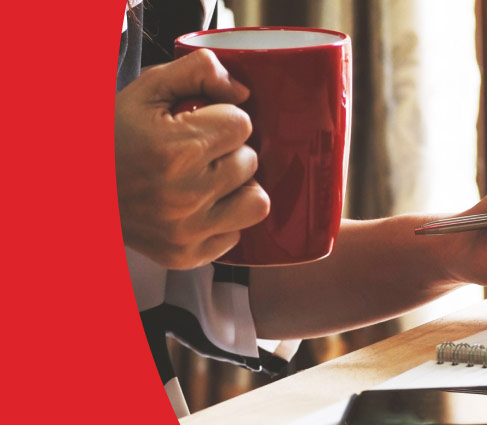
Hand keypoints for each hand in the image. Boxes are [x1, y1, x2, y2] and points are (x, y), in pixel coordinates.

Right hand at [115, 49, 269, 268]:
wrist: (72, 187)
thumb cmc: (113, 135)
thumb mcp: (147, 89)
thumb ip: (199, 71)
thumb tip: (243, 92)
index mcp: (177, 151)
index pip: (242, 124)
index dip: (222, 118)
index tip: (198, 124)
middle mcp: (185, 196)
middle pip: (250, 161)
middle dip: (229, 150)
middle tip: (198, 152)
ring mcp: (187, 232)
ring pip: (256, 202)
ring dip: (238, 187)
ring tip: (209, 179)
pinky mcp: (186, 256)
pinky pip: (236, 234)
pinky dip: (223, 219)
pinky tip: (198, 206)